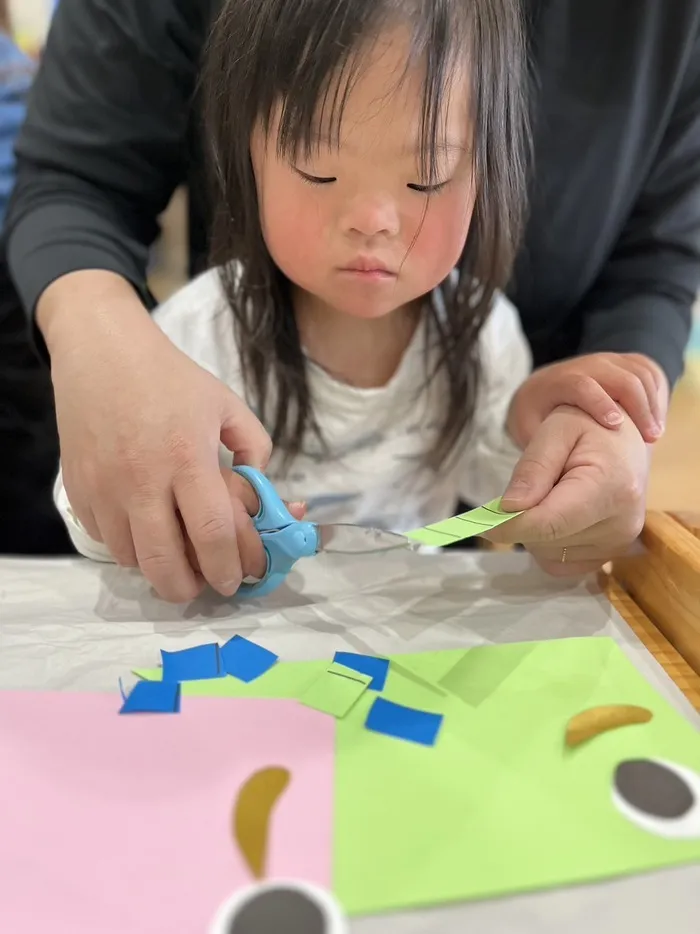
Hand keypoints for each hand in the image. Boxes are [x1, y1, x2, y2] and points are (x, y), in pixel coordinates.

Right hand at [42, 272, 275, 602]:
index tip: (236, 579)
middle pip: (165, 563)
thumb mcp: (226, 404)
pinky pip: (105, 539)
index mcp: (187, 458)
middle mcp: (143, 481)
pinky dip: (127, 546)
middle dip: (190, 589)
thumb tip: (261, 494)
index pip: (212, 533)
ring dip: (157, 567)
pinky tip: (143, 529)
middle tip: (201, 586)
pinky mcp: (79, 491)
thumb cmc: (170, 378)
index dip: (228, 567)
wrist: (102, 353)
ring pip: (131, 558)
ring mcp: (105, 489)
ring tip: (175, 556)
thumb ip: (253, 448)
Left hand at [487, 405, 648, 575]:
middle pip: (546, 541)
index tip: (480, 522)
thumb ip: (533, 468)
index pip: (550, 523)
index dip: (509, 526)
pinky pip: (560, 564)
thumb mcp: (557, 429)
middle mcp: (622, 523)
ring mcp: (620, 543)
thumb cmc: (590, 425)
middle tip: (526, 489)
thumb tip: (509, 508)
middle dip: (523, 520)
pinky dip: (547, 544)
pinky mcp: (612, 555)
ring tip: (551, 495)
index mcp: (612, 488)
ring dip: (535, 532)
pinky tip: (556, 514)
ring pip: (549, 556)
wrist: (624, 437)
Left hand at [507, 352, 668, 448]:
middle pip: (621, 377)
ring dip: (651, 404)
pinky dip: (656, 395)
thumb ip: (536, 460)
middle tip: (650, 439)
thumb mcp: (528, 431)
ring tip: (653, 436)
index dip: (598, 403)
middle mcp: (585, 366)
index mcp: (558, 381)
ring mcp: (607, 361)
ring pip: (639, 373)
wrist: (547, 387)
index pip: (580, 385)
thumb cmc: (536, 414)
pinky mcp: (624, 363)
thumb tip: (529, 499)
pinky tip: (655, 423)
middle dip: (639, 407)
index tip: (615, 425)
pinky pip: (649, 371)